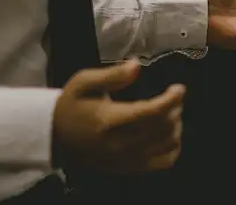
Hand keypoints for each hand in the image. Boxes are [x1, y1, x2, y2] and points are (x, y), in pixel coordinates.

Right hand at [52, 60, 185, 173]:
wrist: (55, 137)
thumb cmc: (72, 105)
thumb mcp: (84, 82)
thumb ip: (112, 75)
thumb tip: (136, 65)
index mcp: (109, 120)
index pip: (151, 112)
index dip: (171, 99)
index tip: (179, 88)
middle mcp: (120, 144)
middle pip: (163, 128)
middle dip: (175, 109)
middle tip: (173, 97)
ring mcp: (126, 160)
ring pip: (167, 145)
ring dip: (176, 126)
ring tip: (170, 112)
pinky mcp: (129, 168)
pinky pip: (163, 163)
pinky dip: (173, 147)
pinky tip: (168, 134)